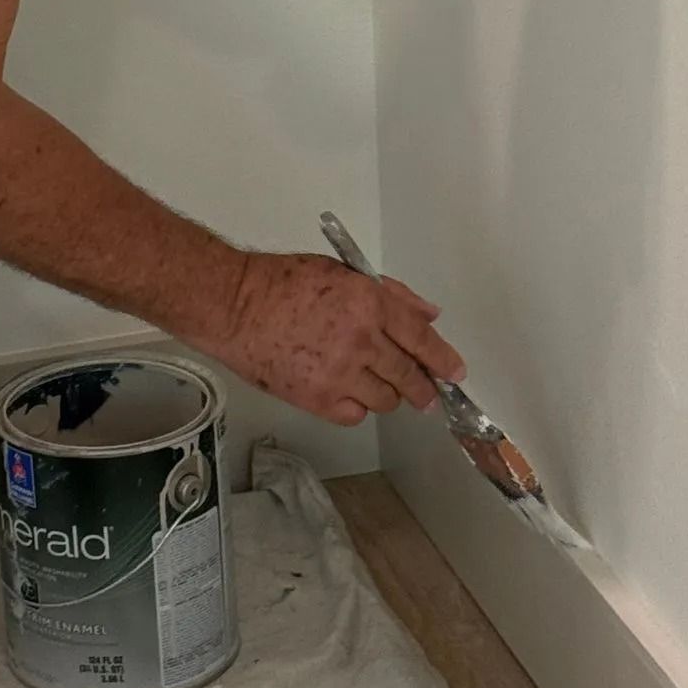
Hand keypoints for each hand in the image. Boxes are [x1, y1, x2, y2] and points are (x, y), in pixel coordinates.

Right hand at [209, 253, 467, 426]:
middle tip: (425, 395)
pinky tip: (345, 392)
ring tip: (371, 384)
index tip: (455, 374)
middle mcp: (362, 341)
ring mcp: (340, 373)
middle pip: (409, 376)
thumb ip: (390, 295)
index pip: (421, 338)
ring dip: (386, 394)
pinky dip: (356, 407)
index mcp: (369, 304)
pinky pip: (355, 414)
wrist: (232, 306)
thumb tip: (428, 315)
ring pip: (386, 400)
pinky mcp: (317, 399)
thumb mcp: (341, 273)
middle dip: (422, 388)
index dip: (443, 359)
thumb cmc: (281, 282)